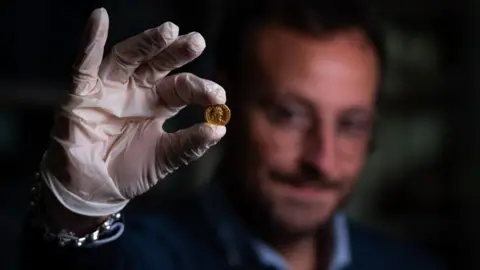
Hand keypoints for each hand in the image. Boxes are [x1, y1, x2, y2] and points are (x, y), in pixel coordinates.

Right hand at [41, 8, 225, 216]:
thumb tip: (220, 130)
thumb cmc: (129, 172)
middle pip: (158, 64)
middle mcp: (136, 90)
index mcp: (158, 103)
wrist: (94, 191)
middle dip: (176, 52)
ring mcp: (109, 89)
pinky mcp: (81, 93)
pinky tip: (99, 18)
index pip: (182, 88)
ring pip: (128, 57)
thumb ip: (189, 145)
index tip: (219, 97)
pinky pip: (84, 65)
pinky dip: (89, 42)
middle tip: (197, 42)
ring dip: (146, 42)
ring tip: (168, 31)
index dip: (200, 89)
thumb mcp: (164, 159)